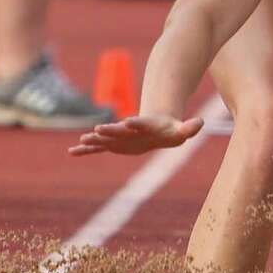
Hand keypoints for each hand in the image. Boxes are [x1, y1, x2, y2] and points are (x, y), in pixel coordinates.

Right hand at [68, 114, 204, 156]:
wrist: (155, 126)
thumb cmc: (170, 130)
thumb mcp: (181, 131)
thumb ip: (190, 127)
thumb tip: (200, 123)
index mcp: (146, 125)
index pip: (141, 123)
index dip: (136, 122)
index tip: (128, 121)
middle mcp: (129, 129)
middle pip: (119, 129)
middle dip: (110, 130)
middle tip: (97, 129)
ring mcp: (119, 136)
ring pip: (104, 139)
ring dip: (94, 140)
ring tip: (81, 141)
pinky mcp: (113, 144)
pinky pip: (97, 148)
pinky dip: (86, 151)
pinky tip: (71, 152)